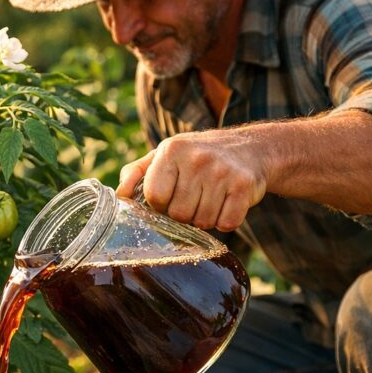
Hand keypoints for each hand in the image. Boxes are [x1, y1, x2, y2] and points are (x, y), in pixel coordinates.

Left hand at [117, 129, 269, 231]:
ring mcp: (222, 171)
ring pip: (202, 222)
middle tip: (196, 197)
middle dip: (185, 214)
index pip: (155, 196)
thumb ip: (137, 173)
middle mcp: (197, 158)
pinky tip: (227, 204)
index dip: (161, 204)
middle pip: (178, 214)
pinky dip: (226, 221)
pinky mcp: (244, 185)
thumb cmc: (199, 156)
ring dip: (206, 219)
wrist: (252, 148)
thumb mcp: (166, 155)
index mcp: (171, 149)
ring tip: (211, 199)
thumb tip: (118, 196)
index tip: (171, 196)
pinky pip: (227, 223)